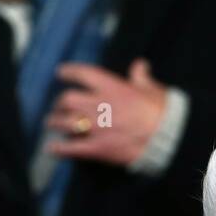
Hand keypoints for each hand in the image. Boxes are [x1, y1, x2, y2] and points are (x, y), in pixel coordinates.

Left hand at [46, 59, 167, 166]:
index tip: (61, 73)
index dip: (69, 72)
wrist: (166, 138)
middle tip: (58, 106)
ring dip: (54, 123)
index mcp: (111, 87)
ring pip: (65, 122)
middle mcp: (98, 105)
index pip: (83, 74)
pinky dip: (59, 149)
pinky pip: (72, 148)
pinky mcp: (97, 148)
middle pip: (67, 100)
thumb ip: (140, 77)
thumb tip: (139, 65)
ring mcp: (96, 127)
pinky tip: (51, 148)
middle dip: (59, 103)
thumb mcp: (151, 88)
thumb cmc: (160, 111)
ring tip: (50, 123)